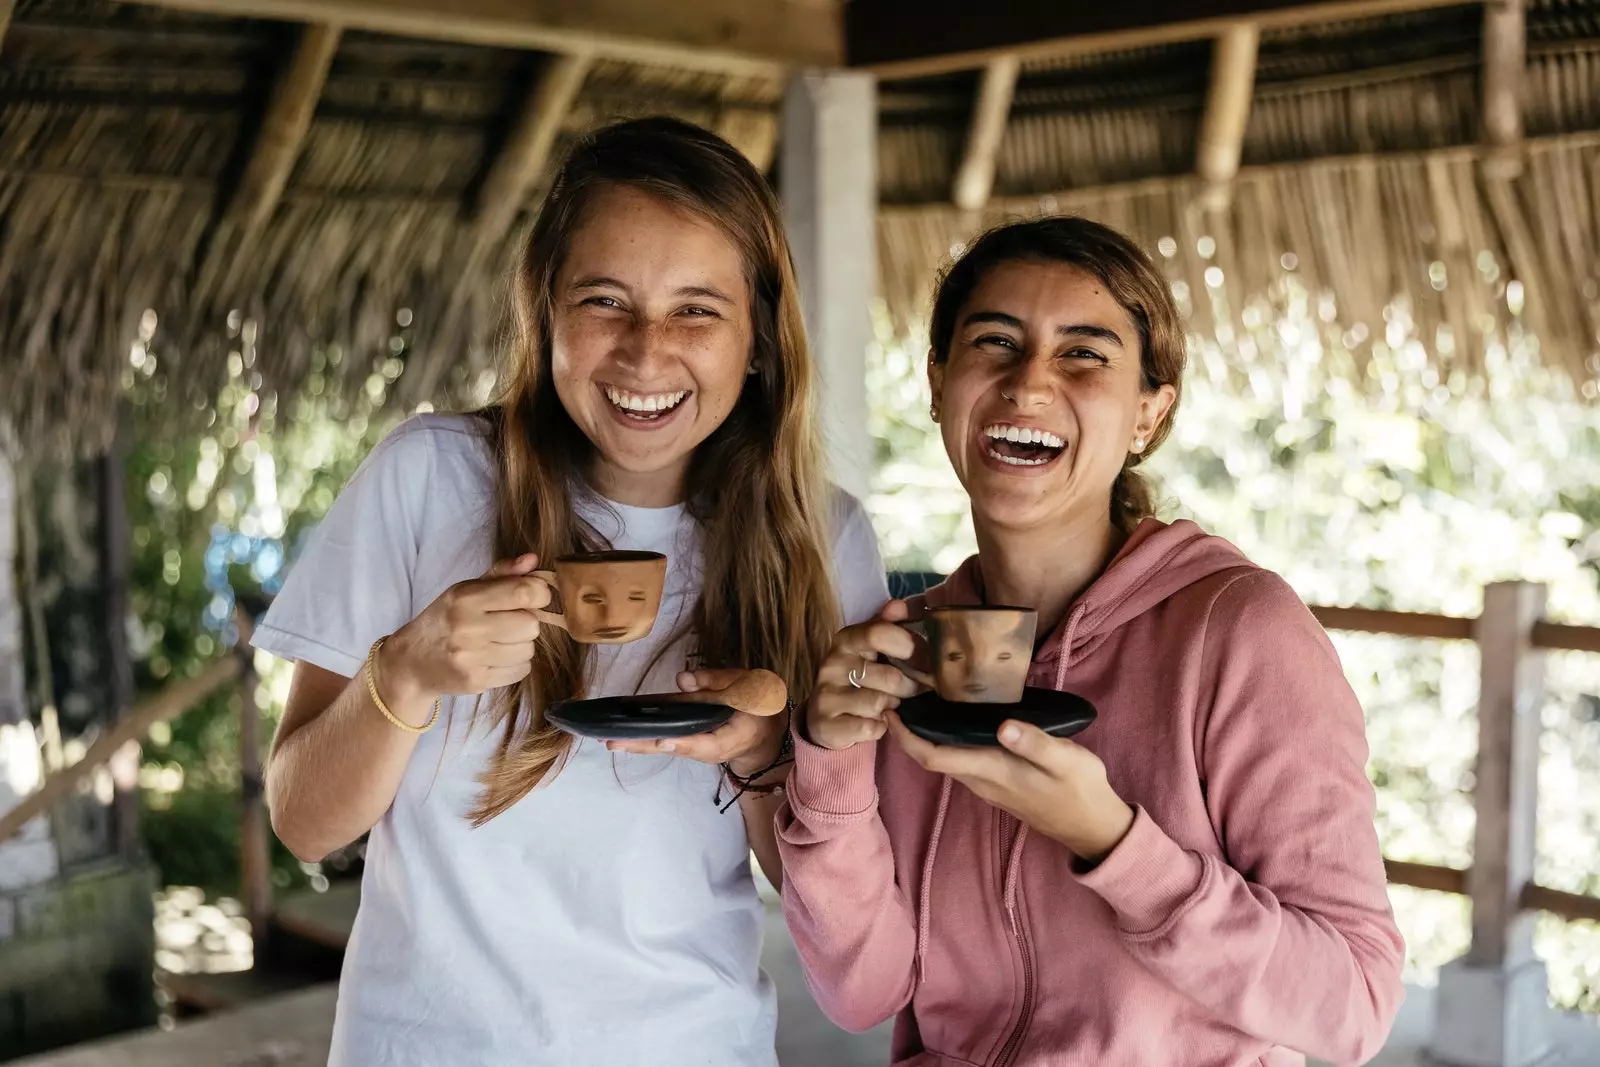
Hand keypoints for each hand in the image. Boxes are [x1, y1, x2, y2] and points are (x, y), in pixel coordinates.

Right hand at [381, 554, 552, 704]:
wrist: (411, 662)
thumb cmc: (445, 620)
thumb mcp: (466, 590)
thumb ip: (502, 573)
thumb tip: (533, 560)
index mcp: (466, 598)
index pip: (524, 592)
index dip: (539, 593)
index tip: (534, 596)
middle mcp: (468, 628)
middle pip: (531, 624)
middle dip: (527, 621)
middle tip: (509, 621)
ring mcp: (471, 658)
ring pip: (528, 649)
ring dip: (521, 644)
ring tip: (500, 640)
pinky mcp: (477, 681)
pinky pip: (521, 670)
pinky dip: (516, 664)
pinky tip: (496, 657)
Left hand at [607, 669, 788, 776]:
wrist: (764, 733)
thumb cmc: (759, 705)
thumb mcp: (747, 686)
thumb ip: (717, 681)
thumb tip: (682, 679)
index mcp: (731, 737)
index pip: (705, 744)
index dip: (684, 744)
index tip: (663, 742)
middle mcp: (708, 749)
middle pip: (674, 748)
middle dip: (644, 746)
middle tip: (613, 743)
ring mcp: (695, 747)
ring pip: (664, 746)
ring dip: (637, 744)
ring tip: (608, 739)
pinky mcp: (686, 740)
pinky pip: (663, 740)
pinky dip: (642, 738)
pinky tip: (619, 733)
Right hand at [806, 600, 925, 750]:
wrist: (828, 717)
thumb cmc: (860, 678)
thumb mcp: (871, 649)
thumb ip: (887, 625)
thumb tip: (900, 605)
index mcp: (846, 639)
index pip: (879, 634)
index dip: (909, 647)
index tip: (924, 660)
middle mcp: (832, 664)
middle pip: (889, 677)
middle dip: (908, 687)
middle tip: (909, 690)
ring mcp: (826, 695)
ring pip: (880, 704)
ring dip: (891, 708)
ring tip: (887, 705)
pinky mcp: (826, 724)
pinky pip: (870, 728)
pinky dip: (879, 728)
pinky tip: (874, 722)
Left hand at [886, 713, 1134, 863]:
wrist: (1093, 828)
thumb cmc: (1081, 791)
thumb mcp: (1067, 761)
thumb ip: (1035, 743)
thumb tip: (1003, 726)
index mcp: (992, 771)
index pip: (933, 756)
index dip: (906, 736)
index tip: (891, 710)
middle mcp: (981, 782)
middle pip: (932, 758)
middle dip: (910, 731)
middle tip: (902, 695)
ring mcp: (988, 786)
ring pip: (945, 760)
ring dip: (927, 736)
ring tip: (923, 701)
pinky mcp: (998, 785)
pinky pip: (961, 762)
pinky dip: (947, 742)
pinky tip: (956, 721)